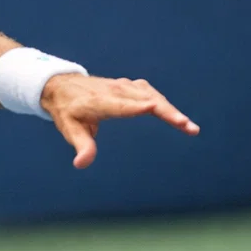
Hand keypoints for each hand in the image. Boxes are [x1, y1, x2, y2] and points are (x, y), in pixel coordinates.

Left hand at [40, 74, 198, 169]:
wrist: (61, 86)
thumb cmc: (67, 110)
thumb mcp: (70, 129)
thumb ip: (81, 146)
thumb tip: (81, 164)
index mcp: (99, 102)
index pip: (120, 104)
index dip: (136, 105)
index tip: (153, 107)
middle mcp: (114, 91)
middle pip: (144, 98)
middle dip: (167, 111)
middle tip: (187, 126)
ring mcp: (123, 86)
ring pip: (151, 94)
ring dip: (170, 109)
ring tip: (188, 126)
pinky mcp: (129, 85)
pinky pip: (150, 92)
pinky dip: (164, 103)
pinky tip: (175, 115)